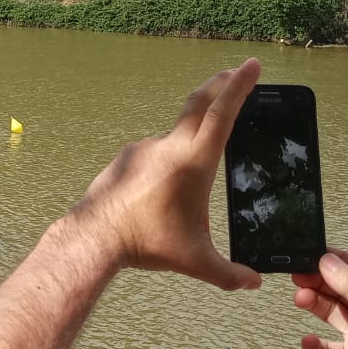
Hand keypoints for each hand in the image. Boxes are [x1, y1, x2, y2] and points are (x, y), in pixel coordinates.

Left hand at [67, 60, 260, 290]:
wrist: (94, 237)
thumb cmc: (146, 244)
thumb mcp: (195, 262)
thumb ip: (229, 274)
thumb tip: (253, 283)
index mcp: (194, 162)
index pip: (223, 113)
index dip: (241, 87)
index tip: (252, 65)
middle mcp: (170, 146)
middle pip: (199, 103)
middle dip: (221, 85)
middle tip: (236, 73)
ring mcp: (145, 149)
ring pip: (177, 136)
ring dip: (193, 140)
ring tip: (198, 176)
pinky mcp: (128, 158)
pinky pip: (155, 154)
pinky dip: (168, 163)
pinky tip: (165, 192)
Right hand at [293, 250, 347, 348]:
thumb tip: (327, 260)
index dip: (339, 261)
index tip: (310, 252)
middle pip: (347, 291)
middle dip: (322, 282)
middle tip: (296, 275)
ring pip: (336, 315)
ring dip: (317, 305)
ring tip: (298, 299)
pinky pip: (330, 348)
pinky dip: (317, 345)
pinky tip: (308, 342)